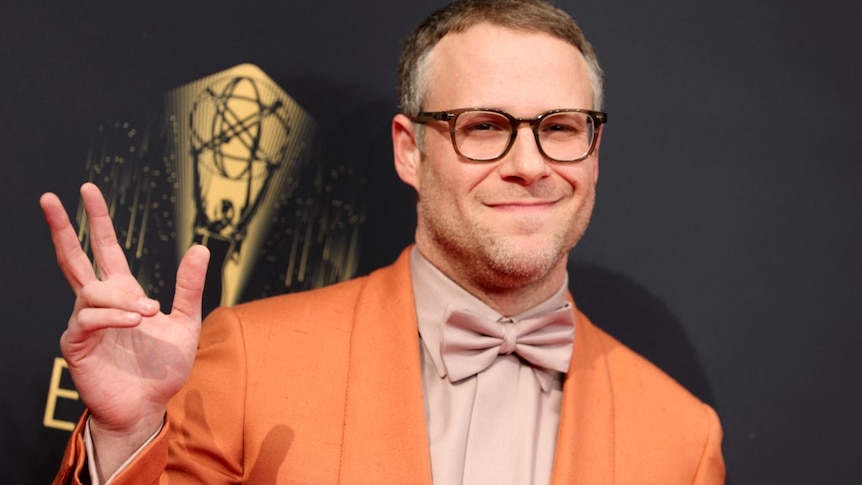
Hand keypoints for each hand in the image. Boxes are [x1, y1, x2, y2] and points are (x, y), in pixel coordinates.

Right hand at [40, 183, 209, 474]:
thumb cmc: (162, 369)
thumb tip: (200, 246)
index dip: (97, 220)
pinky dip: (113, 316)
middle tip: (52, 197)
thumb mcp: (186, 324)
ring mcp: (85, 323)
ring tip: (147, 314)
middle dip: (62, 227)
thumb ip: (190, 288)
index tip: (86, 191)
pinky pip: (89, 319)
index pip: (106, 249)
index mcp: (125, 294)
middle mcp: (100, 304)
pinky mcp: (77, 344)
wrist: (148, 407)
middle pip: (74, 258)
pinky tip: (134, 321)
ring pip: (90, 291)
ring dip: (120, 298)